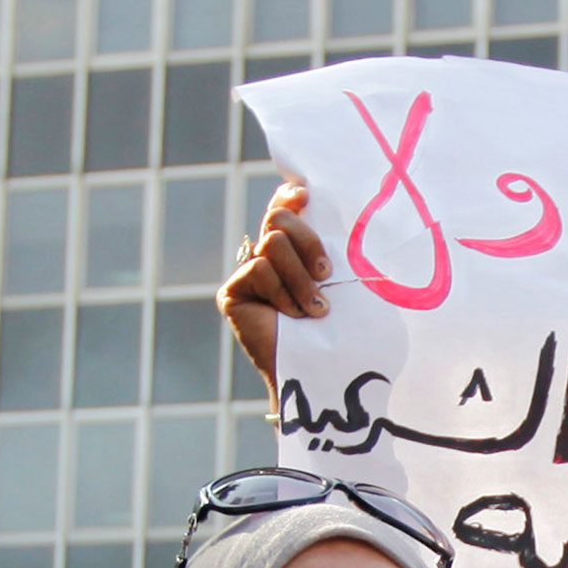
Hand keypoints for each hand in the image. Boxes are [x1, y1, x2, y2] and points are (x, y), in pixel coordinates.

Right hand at [219, 181, 329, 396]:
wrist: (318, 370)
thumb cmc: (335, 329)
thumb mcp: (334, 280)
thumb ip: (322, 246)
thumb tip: (319, 207)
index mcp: (289, 251)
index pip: (282, 207)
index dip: (290, 196)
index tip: (306, 196)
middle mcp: (263, 258)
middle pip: (278, 218)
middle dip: (307, 241)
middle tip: (324, 273)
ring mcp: (245, 275)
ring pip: (273, 243)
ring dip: (300, 278)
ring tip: (313, 309)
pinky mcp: (231, 293)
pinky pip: (259, 268)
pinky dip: (281, 292)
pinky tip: (289, 317)